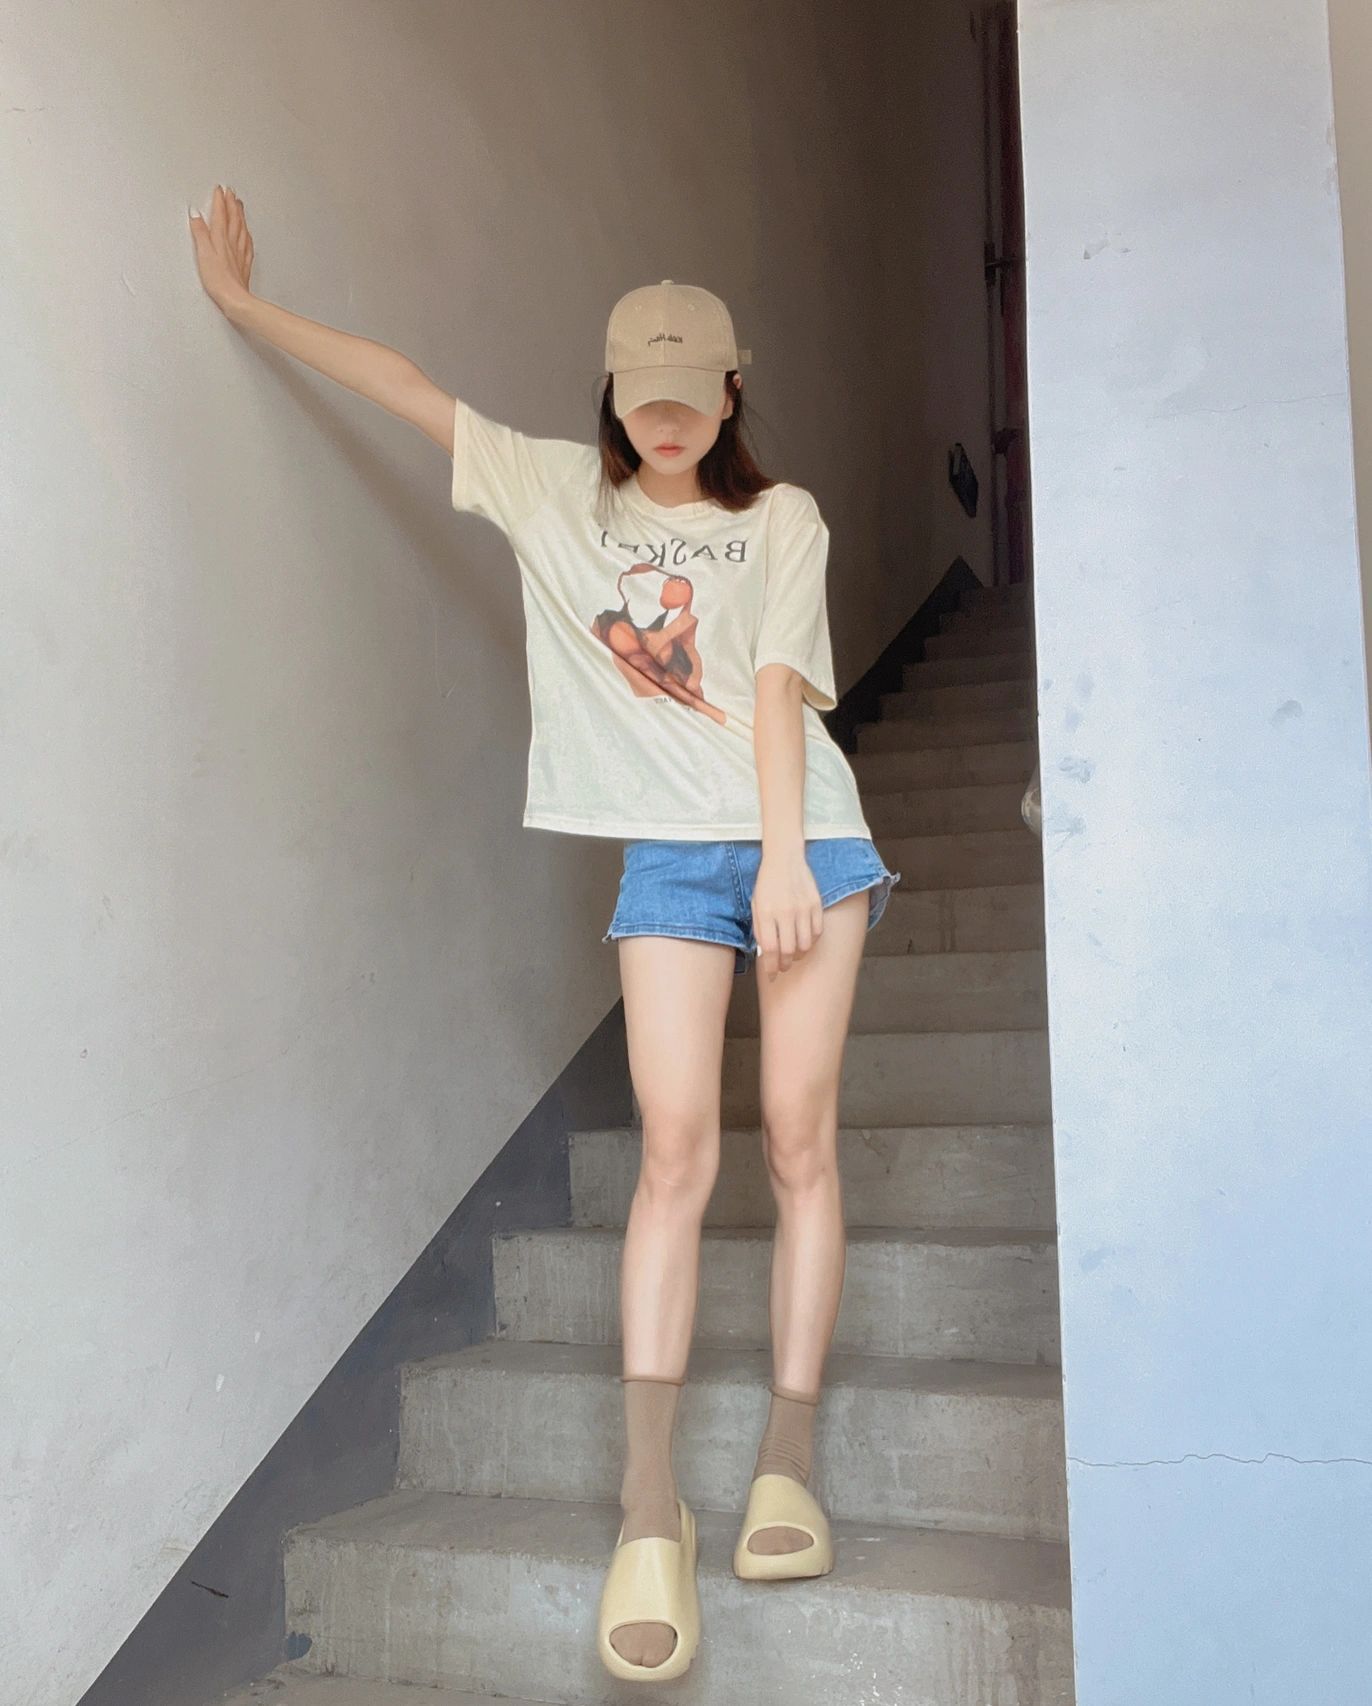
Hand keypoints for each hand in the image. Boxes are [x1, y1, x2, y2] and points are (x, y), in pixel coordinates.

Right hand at [189, 183, 254, 318]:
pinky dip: (246, 233)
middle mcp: (232, 243)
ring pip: (241, 228)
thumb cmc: (218, 280)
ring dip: (240, 214)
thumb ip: (200, 233)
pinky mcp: (244, 264)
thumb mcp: (203, 253)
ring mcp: (240, 253)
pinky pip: (247, 242)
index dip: (219, 200)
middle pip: (233, 218)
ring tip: (239, 205)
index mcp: (221, 238)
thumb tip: (196, 215)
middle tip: (231, 192)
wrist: (235, 299)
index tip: (219, 189)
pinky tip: (246, 233)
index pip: (220, 214)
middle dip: (231, 203)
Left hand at [751, 845, 822, 980]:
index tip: (772, 974)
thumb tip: (766, 954)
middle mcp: (785, 912)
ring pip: (805, 945)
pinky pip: (817, 932)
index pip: (770, 949)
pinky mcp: (816, 904)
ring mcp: (803, 908)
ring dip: (798, 955)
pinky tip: (803, 939)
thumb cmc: (767, 884)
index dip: (771, 967)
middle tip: (782, 966)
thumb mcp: (756, 905)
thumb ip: (760, 929)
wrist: (784, 858)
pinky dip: (810, 941)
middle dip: (784, 964)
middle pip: (788, 951)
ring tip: (793, 954)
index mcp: (766, 912)